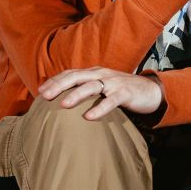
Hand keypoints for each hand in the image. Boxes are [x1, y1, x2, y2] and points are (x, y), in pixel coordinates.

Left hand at [38, 67, 162, 120]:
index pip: (70, 73)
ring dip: (76, 94)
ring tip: (63, 104)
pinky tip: (88, 117)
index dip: (55, 81)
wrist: (150, 91)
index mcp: (93, 72)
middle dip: (59, 85)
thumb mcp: (102, 87)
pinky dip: (99, 109)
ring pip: (91, 86)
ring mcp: (113, 83)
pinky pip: (111, 101)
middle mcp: (101, 74)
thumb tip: (63, 100)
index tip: (40, 91)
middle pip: (76, 77)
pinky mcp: (125, 93)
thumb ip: (86, 90)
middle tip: (45, 96)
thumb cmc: (121, 91)